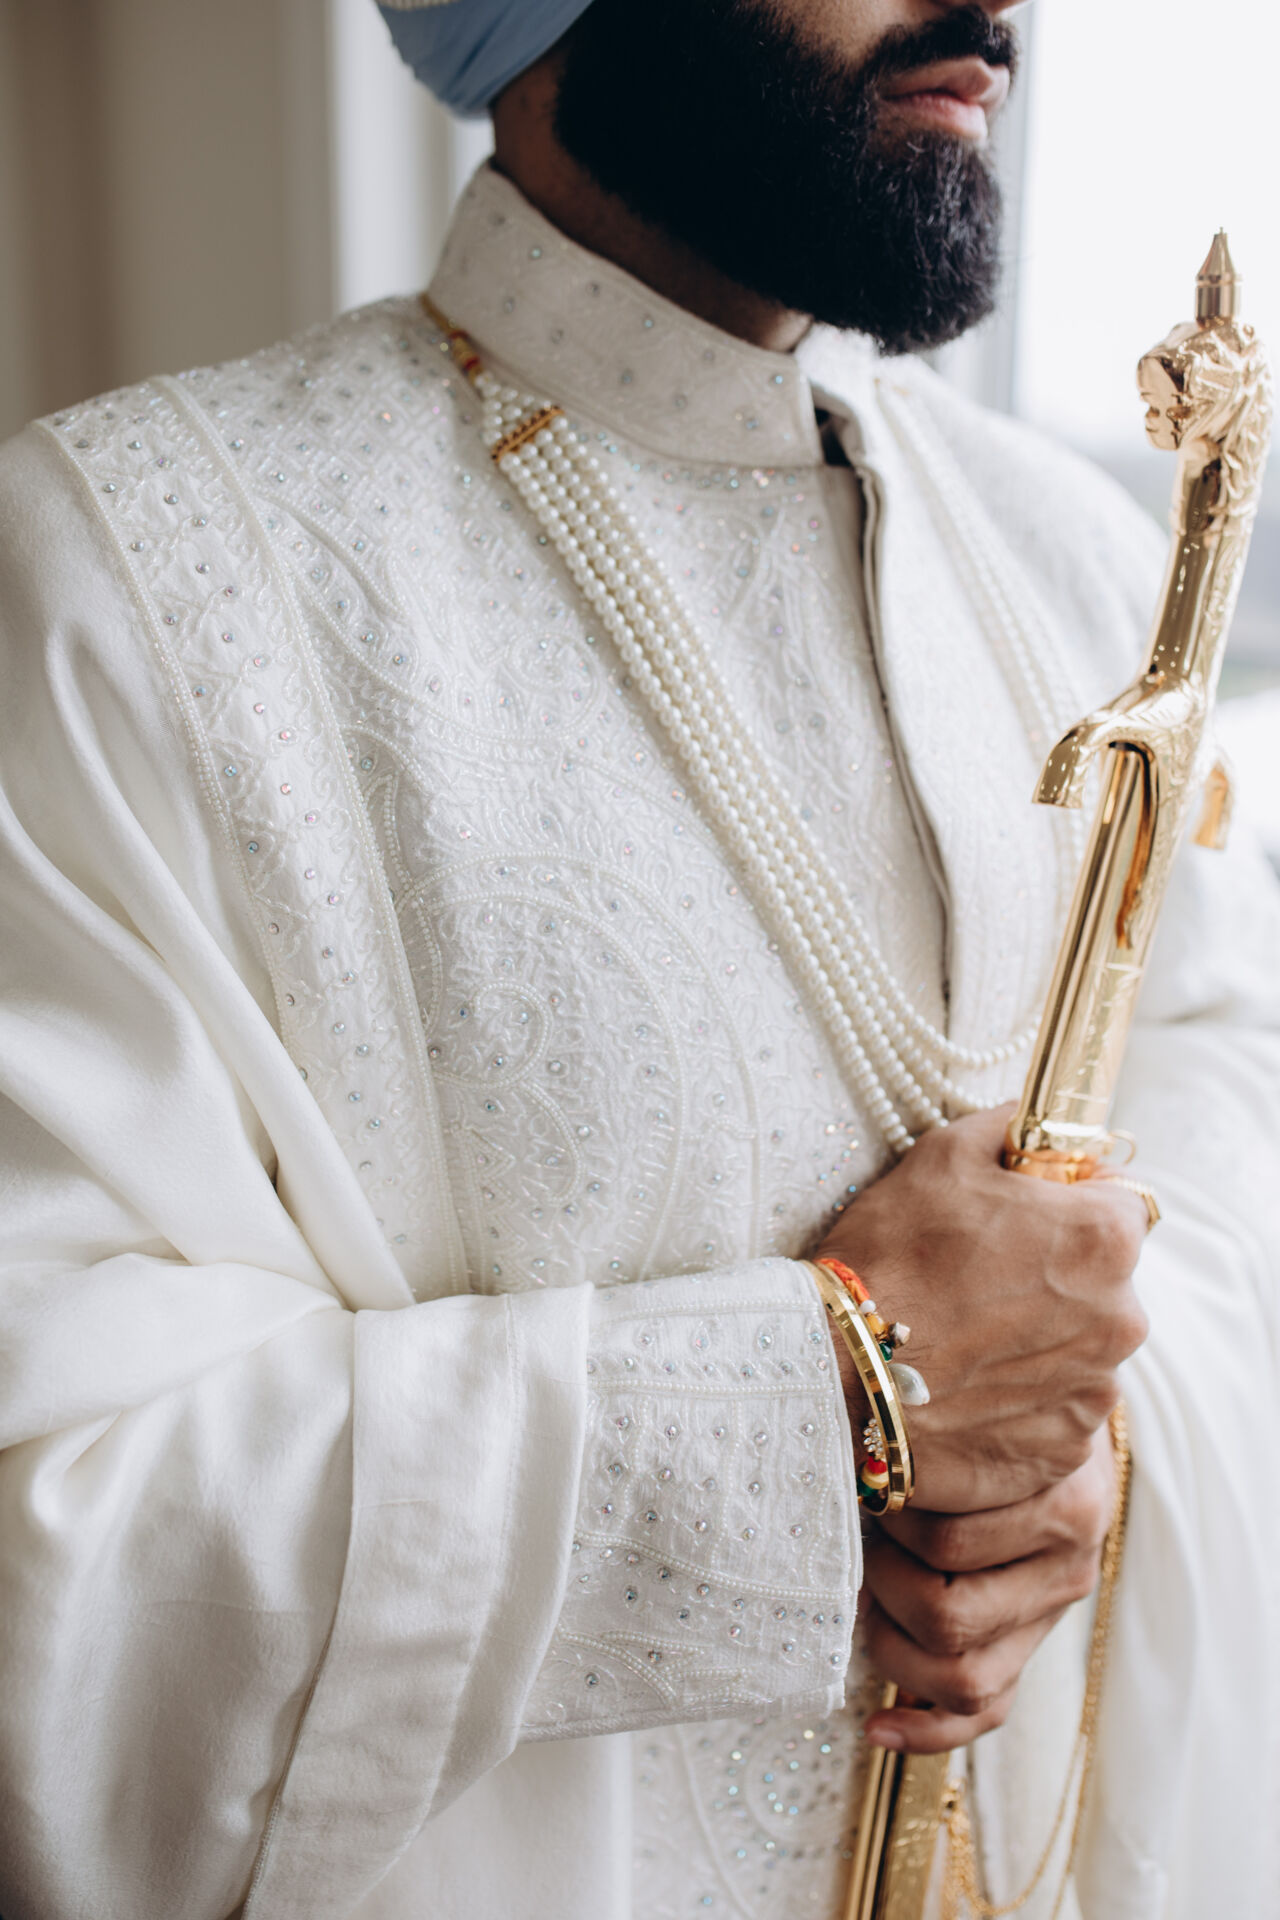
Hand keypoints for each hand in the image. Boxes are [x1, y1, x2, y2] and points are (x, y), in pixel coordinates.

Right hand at [816, 1105, 1147, 1510]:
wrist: (836, 1375)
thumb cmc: (889, 1256)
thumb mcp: (942, 1156)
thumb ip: (1006, 1130)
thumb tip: (1028, 1124)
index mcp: (1103, 1239)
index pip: (1121, 1202)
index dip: (1075, 1200)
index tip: (1031, 1211)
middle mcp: (1120, 1318)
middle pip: (1104, 1281)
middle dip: (1056, 1275)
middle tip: (980, 1276)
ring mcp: (1093, 1392)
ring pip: (1079, 1349)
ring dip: (1038, 1339)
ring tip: (964, 1337)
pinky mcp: (1062, 1452)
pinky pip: (1054, 1411)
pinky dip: (1020, 1399)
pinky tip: (963, 1385)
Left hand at [860, 1423, 1116, 1754]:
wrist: (1072, 1419)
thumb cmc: (1010, 1407)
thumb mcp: (988, 1405)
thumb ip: (940, 1430)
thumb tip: (855, 1456)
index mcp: (1065, 1504)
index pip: (947, 1543)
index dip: (886, 1523)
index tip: (864, 1487)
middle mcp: (1068, 1568)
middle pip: (949, 1616)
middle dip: (882, 1586)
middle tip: (860, 1542)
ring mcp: (1051, 1615)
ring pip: (964, 1677)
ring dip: (892, 1645)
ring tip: (861, 1597)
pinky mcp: (1032, 1647)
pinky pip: (986, 1713)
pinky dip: (925, 1729)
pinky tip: (876, 1724)